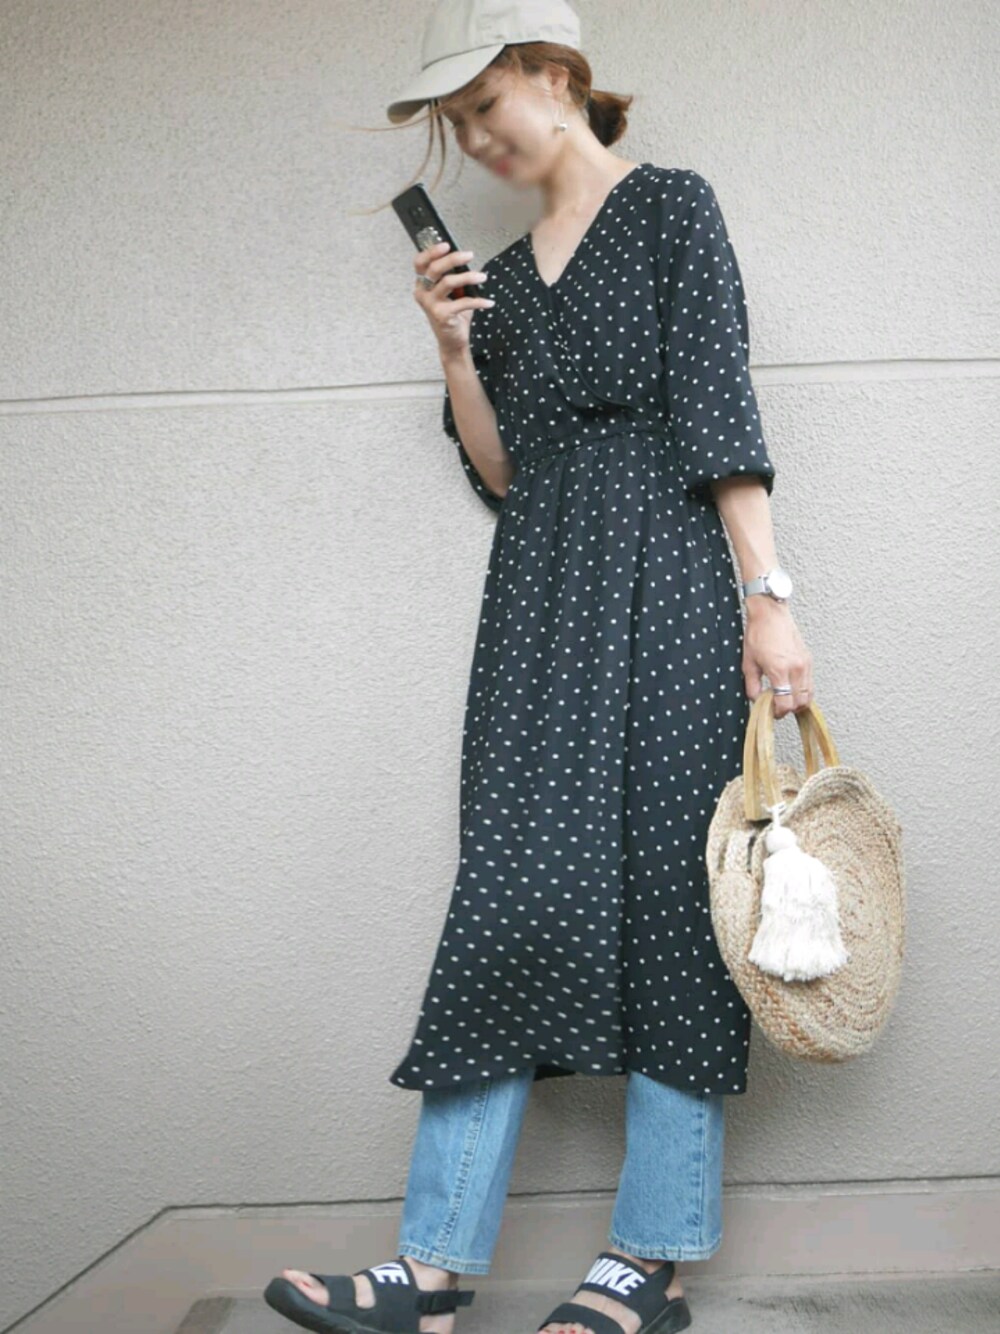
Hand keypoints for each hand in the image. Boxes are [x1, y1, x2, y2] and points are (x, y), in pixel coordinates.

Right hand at [413, 241, 493, 358]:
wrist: (452, 341)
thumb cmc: (453, 315)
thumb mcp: (451, 293)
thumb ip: (452, 276)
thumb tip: (465, 258)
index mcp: (422, 285)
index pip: (420, 263)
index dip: (431, 252)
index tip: (446, 244)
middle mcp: (422, 293)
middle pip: (434, 269)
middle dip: (453, 259)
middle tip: (469, 255)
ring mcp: (430, 305)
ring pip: (448, 282)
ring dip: (469, 277)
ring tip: (483, 277)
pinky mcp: (441, 315)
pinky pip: (463, 302)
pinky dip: (478, 301)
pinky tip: (488, 302)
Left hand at [742, 600, 813, 718]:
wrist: (770, 614)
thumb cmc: (758, 634)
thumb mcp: (748, 663)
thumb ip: (752, 686)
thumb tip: (756, 700)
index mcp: (780, 670)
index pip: (786, 704)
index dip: (778, 713)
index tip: (771, 712)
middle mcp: (796, 668)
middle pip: (800, 703)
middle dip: (788, 709)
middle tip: (776, 706)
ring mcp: (805, 664)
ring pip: (809, 695)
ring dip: (797, 701)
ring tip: (784, 697)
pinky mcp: (808, 660)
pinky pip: (810, 684)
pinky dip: (803, 691)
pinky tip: (791, 688)